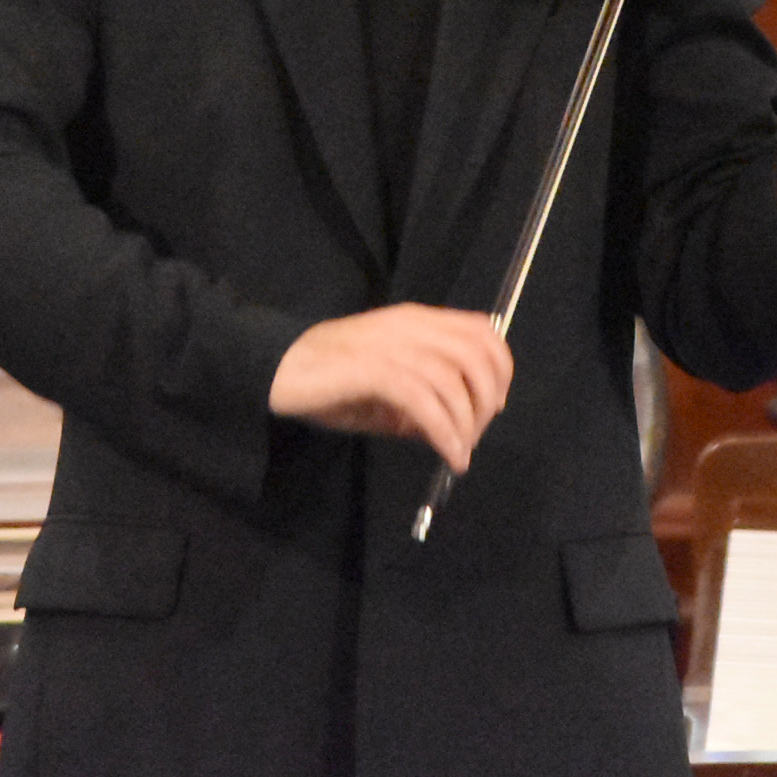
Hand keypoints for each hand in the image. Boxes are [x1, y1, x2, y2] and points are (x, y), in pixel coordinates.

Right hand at [268, 303, 514, 472]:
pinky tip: (448, 454)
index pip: (482, 330)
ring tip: (459, 452)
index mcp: (417, 322)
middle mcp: (409, 327)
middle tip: (475, 435)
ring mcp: (389, 346)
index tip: (494, 405)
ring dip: (466, 422)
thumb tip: (457, 428)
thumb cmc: (331, 381)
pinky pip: (422, 400)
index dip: (500, 368)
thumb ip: (423, 399)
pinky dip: (444, 431)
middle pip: (476, 353)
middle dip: (487, 400)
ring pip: (452, 378)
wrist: (276, 370)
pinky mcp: (370, 370)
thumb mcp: (387, 387)